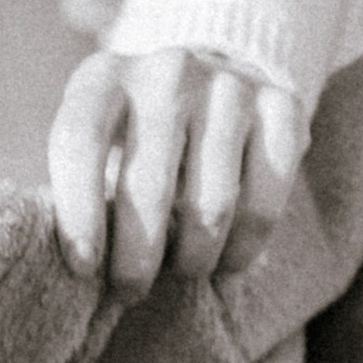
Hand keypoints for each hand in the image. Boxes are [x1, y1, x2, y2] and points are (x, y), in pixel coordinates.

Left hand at [46, 48, 307, 290]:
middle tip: (133, 291)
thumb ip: (86, 189)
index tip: (85, 270)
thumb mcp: (99, 142)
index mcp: (104, 78)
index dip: (78, 212)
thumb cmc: (139, 137)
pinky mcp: (283, 107)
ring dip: (194, 258)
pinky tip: (229, 261)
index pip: (79, 142)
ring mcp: (230, 86)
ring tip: (184, 271)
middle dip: (138, 257)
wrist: (217, 80)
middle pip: (147, 185)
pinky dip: (246, 246)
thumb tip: (88, 268)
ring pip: (211, 204)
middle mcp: (168, 71)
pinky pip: (265, 201)